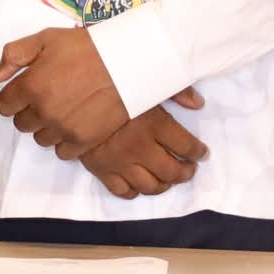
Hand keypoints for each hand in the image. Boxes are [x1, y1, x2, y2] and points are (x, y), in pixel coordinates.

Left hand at [0, 27, 129, 153]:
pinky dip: (64, 140)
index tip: (26, 91)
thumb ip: (15, 55)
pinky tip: (75, 122)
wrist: (127, 62)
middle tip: (48, 96)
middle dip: (29, 111)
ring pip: (41, 138)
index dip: (13, 97)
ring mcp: (63, 129)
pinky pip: (61, 152)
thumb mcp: (47, 38)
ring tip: (63, 108)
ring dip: (47, 127)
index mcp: (31, 86)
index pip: (4, 105)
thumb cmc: (87, 47)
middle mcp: (43, 111)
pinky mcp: (83, 141)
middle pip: (21, 124)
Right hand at [75, 94, 208, 198]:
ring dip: (164, 185)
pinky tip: (140, 185)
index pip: (187, 146)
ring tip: (168, 179)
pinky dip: (135, 192)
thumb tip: (198, 104)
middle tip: (189, 169)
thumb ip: (177, 91)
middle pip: (172, 172)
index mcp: (155, 126)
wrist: (71, 96)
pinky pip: (123, 191)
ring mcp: (121, 163)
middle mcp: (142, 149)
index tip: (202, 153)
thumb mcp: (147, 81)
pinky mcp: (102, 171)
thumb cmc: (113, 85)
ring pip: (150, 186)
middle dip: (186, 172)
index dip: (198, 152)